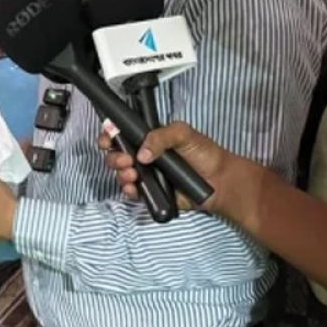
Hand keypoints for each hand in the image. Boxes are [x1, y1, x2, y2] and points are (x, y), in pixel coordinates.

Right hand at [99, 121, 227, 211]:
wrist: (219, 181)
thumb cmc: (205, 154)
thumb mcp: (183, 134)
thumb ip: (161, 136)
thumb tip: (141, 154)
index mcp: (149, 139)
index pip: (123, 135)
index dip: (110, 136)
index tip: (108, 139)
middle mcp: (144, 156)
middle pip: (116, 155)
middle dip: (114, 157)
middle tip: (125, 160)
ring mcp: (147, 175)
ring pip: (121, 174)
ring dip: (120, 174)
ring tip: (132, 175)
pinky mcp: (151, 193)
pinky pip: (132, 192)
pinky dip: (128, 190)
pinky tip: (134, 187)